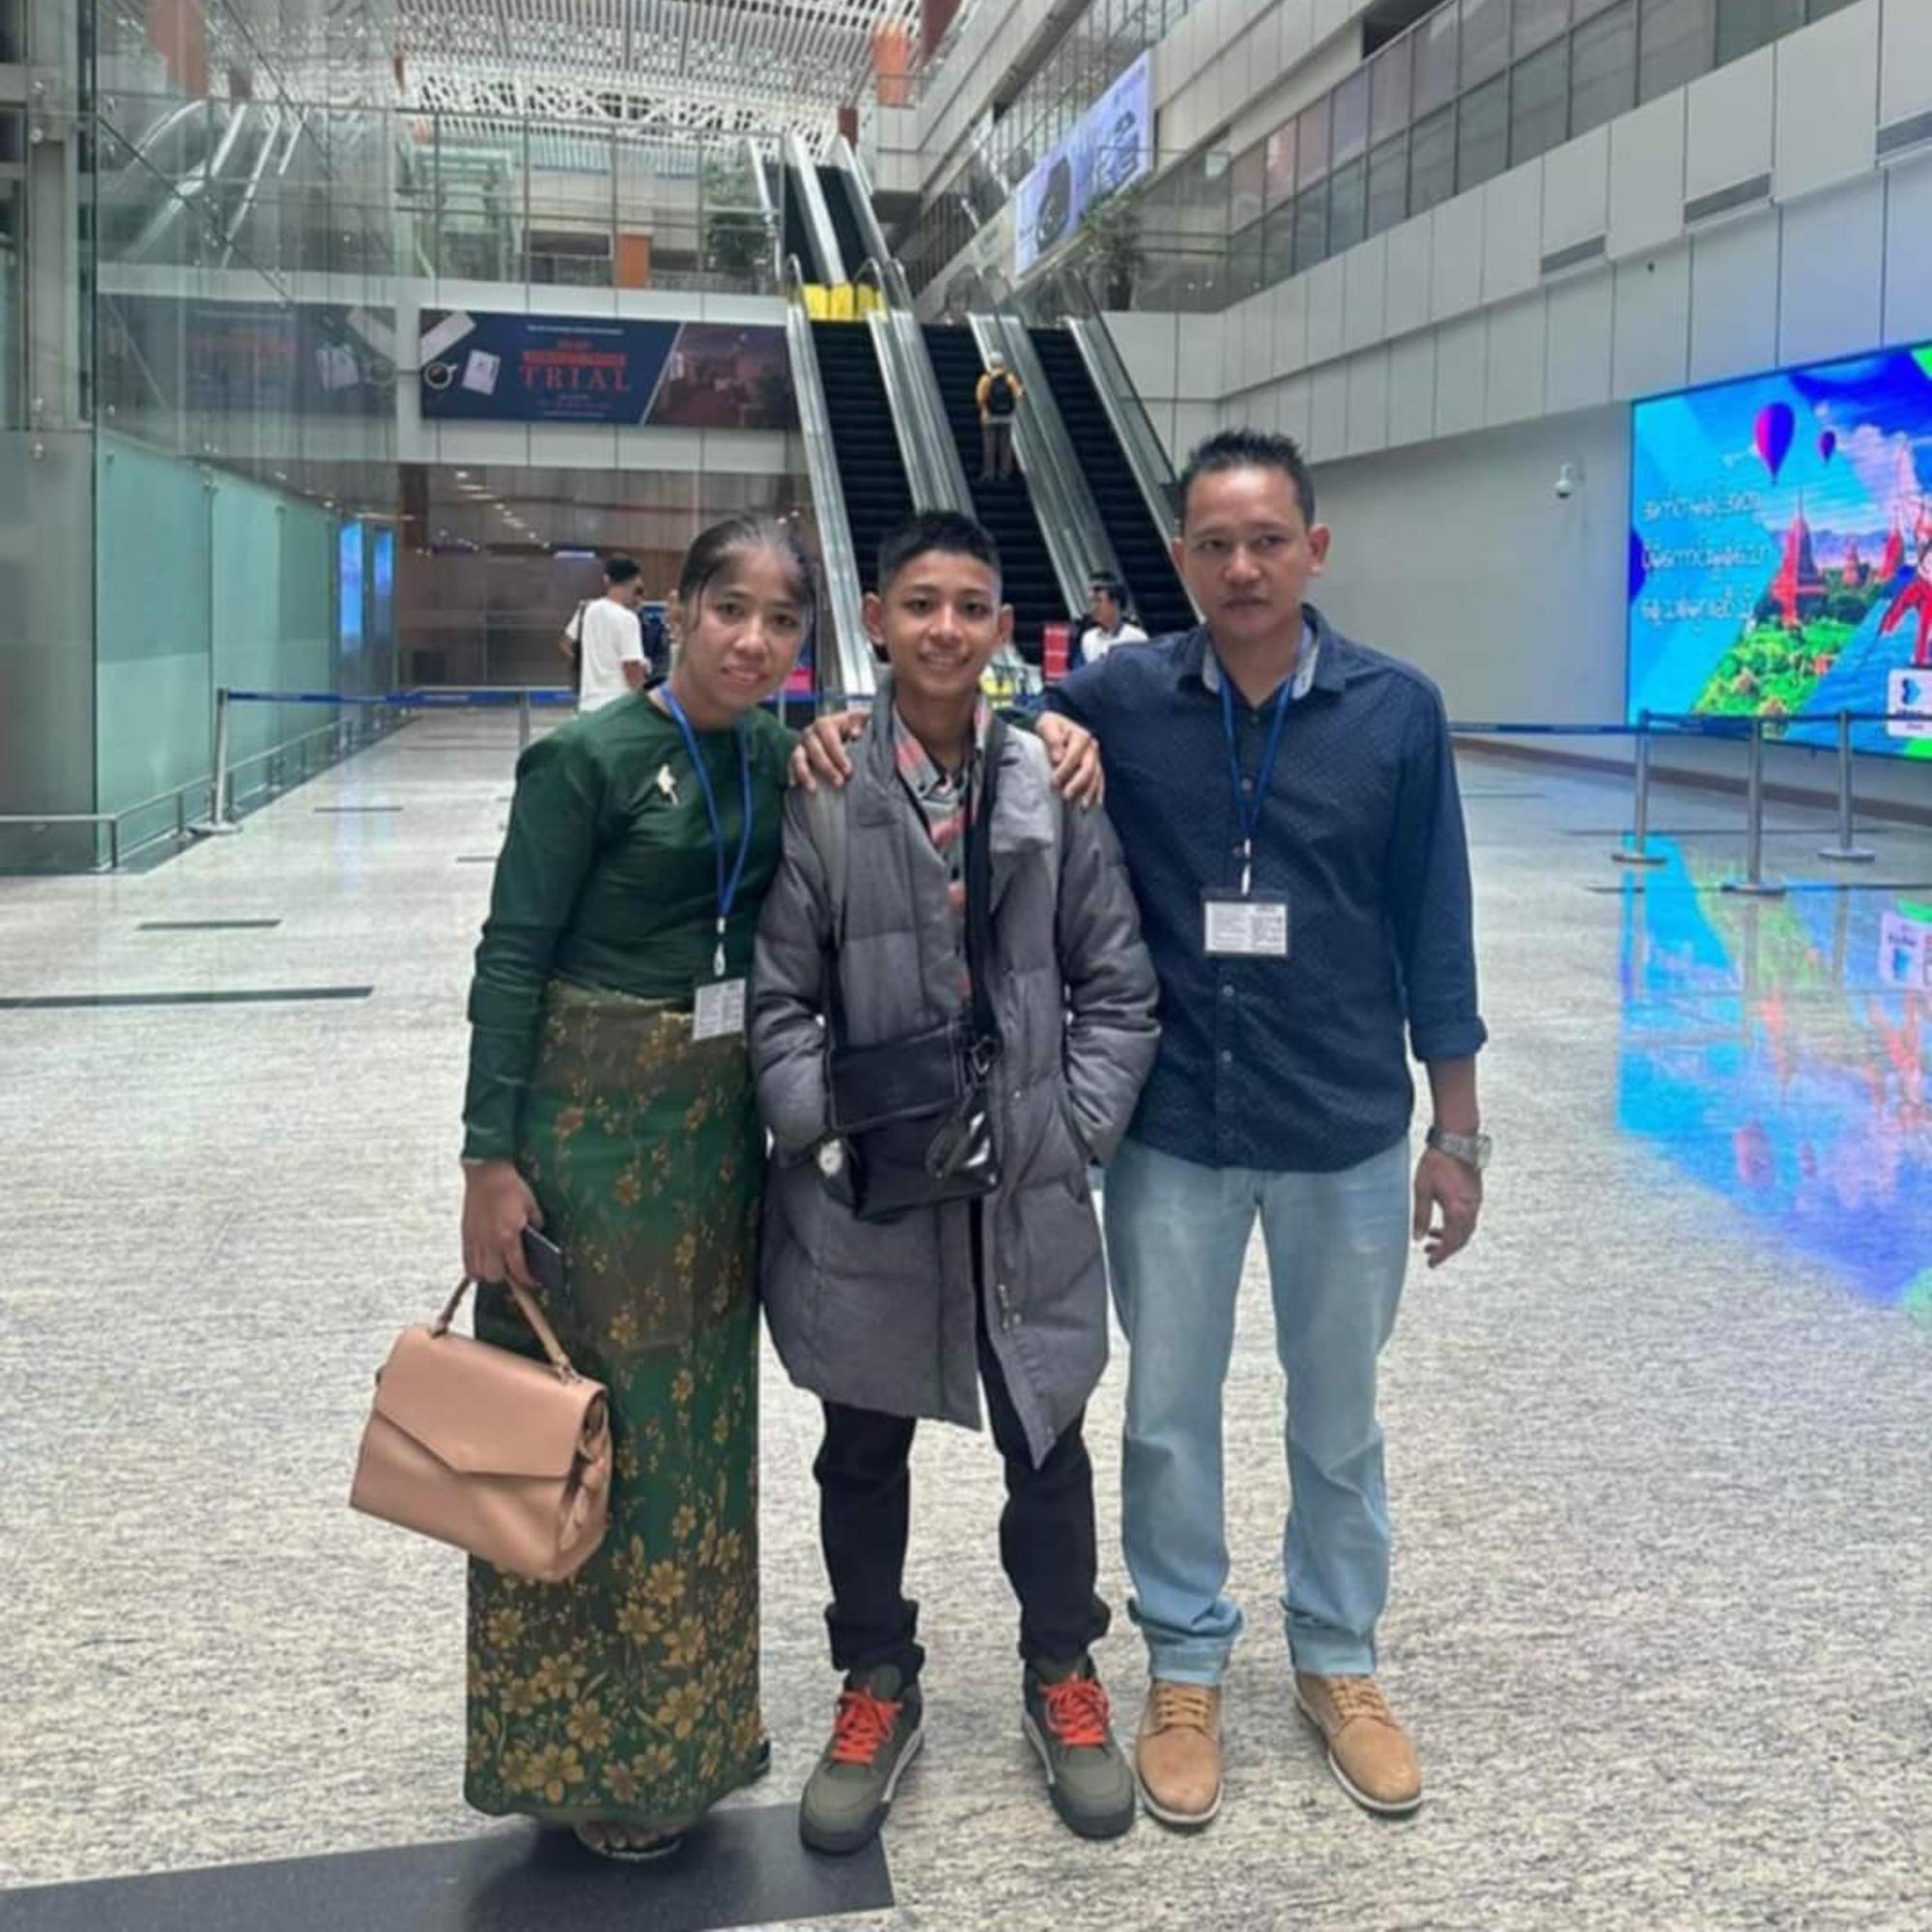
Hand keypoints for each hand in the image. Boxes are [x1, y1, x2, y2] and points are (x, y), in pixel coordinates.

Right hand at [462, 1160, 541, 1288]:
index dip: (528, 1279)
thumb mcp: (531, 1205)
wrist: (487, 1173)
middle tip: (515, 1270)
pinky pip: (467, 1262)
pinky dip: (475, 1268)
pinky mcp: (465, 1235)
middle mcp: (490, 1242)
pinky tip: (483, 1263)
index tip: (534, 1281)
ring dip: (490, 1273)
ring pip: (478, 1272)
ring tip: (499, 1267)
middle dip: (508, 1277)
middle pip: (496, 1276)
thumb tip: (537, 1236)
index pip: (518, 1269)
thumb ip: (536, 1224)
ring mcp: (475, 1240)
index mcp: (508, 1236)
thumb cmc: (510, 1187)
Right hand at [788, 709, 867, 792]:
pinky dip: (792, 774)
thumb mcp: (858, 721)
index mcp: (824, 724)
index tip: (848, 771)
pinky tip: (794, 785)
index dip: (838, 755)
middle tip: (839, 783)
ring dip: (805, 774)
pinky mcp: (796, 757)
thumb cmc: (852, 727)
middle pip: (815, 751)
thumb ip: (859, 724)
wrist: (842, 730)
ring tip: (813, 789)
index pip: (830, 740)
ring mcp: (801, 746)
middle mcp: (810, 733)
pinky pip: (791, 765)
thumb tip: (855, 734)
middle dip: (826, 768)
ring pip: (798, 758)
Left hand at [1035, 713, 1104, 807]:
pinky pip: (1100, 782)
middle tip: (1066, 796)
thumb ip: (1052, 739)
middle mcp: (1092, 747)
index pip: (1074, 755)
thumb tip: (1058, 758)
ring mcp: (1096, 758)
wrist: (1057, 729)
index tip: (1053, 782)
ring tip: (1082, 806)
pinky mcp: (1096, 768)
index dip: (1064, 769)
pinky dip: (1097, 793)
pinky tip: (1095, 805)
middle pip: (1088, 768)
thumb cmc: (1050, 728)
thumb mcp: (1046, 726)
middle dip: (1077, 783)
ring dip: (1089, 792)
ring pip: (1096, 777)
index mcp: (1081, 736)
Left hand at [1412, 1146, 1481, 1269]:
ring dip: (1451, 1237)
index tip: (1431, 1263)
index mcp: (1458, 1210)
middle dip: (1446, 1249)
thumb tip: (1418, 1238)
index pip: (1451, 1242)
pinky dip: (1457, 1226)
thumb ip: (1421, 1216)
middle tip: (1430, 1254)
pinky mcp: (1475, 1194)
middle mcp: (1471, 1209)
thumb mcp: (1422, 1190)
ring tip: (1432, 1238)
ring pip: (1466, 1229)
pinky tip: (1443, 1222)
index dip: (1441, 1255)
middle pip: (1462, 1239)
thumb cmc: (1438, 1162)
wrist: (1457, 1140)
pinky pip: (1469, 1218)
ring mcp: (1476, 1202)